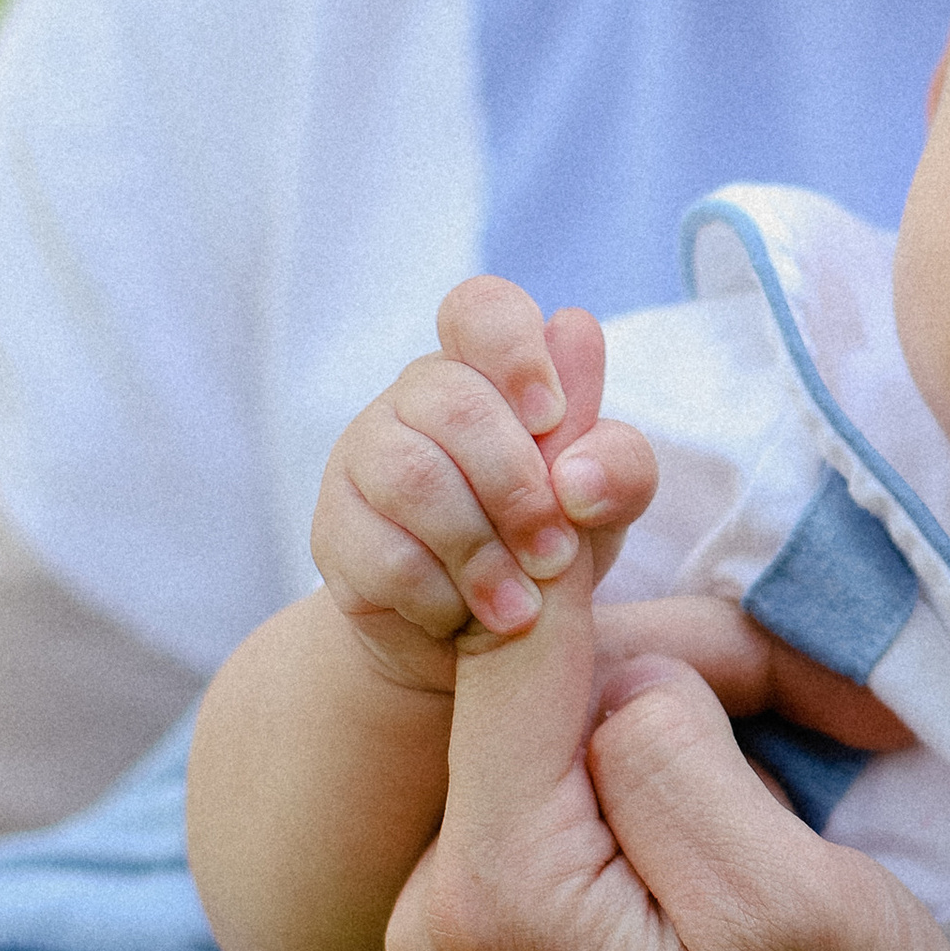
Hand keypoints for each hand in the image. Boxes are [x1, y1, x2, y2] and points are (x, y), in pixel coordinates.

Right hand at [312, 278, 660, 694]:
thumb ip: (616, 462)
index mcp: (487, 368)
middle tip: (556, 556)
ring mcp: (364, 456)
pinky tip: (466, 617)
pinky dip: (441, 594)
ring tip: (521, 607)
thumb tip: (579, 463)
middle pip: (455, 404)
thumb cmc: (546, 544)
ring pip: (413, 478)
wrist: (475, 641)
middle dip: (518, 489)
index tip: (552, 419)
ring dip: (481, 550)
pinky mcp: (333, 528)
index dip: (516, 353)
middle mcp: (417, 396)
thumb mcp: (603, 507)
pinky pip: (383, 552)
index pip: (482, 309)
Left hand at [386, 569, 949, 950]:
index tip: (641, 472)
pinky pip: (572, 797)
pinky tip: (759, 826)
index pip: (515, 649)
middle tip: (845, 714)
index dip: (598, 553)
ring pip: (565, 731)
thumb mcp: (794, 907)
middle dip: (688, 666)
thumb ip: (673, 755)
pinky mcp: (505, 946)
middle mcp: (435, 920)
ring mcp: (460, 939)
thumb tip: (611, 665)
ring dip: (694, 721)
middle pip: (541, 684)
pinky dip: (672, 779)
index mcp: (494, 902)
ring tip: (822, 772)